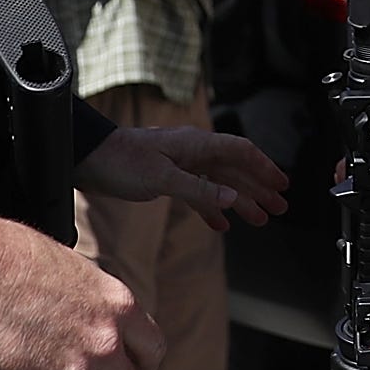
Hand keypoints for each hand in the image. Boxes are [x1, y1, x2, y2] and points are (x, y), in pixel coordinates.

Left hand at [77, 124, 289, 232]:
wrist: (88, 159)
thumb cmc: (121, 162)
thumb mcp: (162, 179)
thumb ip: (200, 190)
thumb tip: (234, 198)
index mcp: (197, 145)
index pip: (242, 152)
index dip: (264, 168)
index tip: (282, 185)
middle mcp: (193, 152)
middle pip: (235, 170)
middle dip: (259, 189)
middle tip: (278, 208)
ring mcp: (181, 164)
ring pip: (220, 183)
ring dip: (240, 201)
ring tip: (258, 219)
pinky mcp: (168, 177)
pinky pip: (199, 192)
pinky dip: (212, 208)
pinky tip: (220, 224)